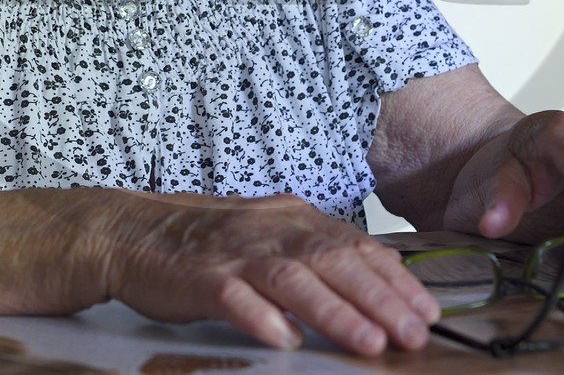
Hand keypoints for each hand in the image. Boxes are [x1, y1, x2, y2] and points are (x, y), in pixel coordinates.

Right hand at [102, 192, 439, 355]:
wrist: (135, 232)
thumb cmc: (209, 242)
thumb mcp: (272, 234)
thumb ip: (317, 252)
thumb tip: (375, 275)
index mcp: (293, 219)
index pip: (355, 245)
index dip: (396, 279)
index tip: (428, 309)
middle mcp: (270, 232)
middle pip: (334, 261)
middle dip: (381, 299)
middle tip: (416, 333)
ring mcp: (235, 255)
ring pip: (293, 280)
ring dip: (336, 313)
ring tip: (370, 343)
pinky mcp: (200, 280)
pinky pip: (234, 299)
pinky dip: (261, 319)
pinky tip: (285, 341)